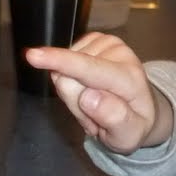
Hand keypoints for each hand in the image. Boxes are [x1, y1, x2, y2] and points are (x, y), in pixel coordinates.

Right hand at [22, 32, 171, 152]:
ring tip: (94, 103)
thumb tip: (89, 97)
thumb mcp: (128, 136)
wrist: (143, 108)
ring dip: (74, 93)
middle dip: (73, 102)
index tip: (32, 55)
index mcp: (129, 79)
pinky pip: (65, 61)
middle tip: (94, 115)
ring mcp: (108, 43)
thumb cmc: (133, 126)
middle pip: (67, 76)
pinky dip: (73, 78)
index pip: (89, 69)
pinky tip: (90, 87)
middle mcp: (120, 53)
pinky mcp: (96, 39)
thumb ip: (113, 119)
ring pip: (63, 69)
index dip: (60, 62)